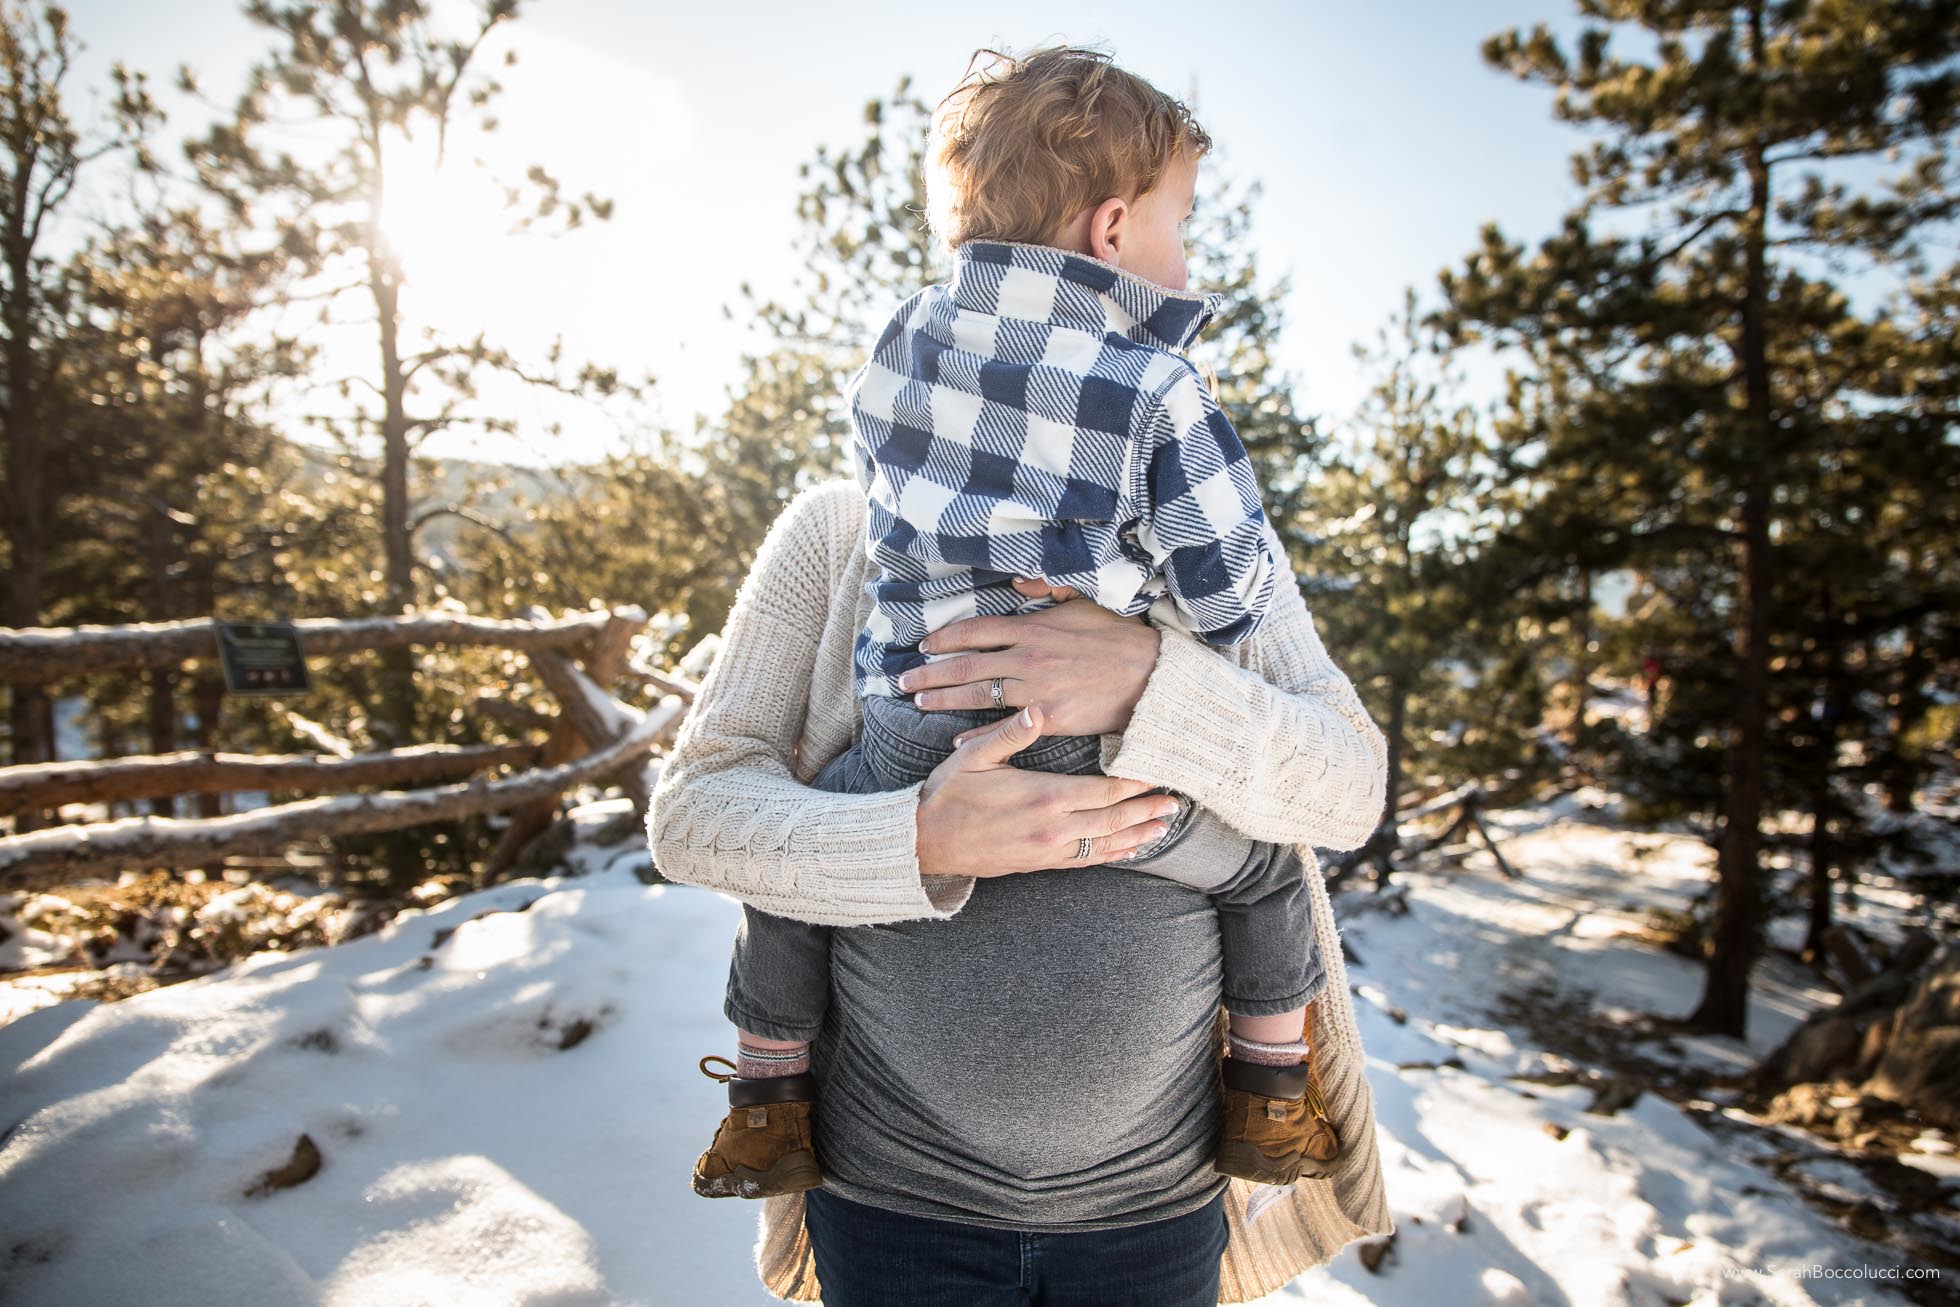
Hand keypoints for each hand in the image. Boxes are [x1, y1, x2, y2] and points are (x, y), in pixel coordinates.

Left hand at [899, 576, 1161, 737]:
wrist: (1150, 676)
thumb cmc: (1118, 638)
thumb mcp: (1084, 601)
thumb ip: (1048, 588)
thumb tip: (1018, 579)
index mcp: (1032, 627)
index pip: (975, 631)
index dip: (946, 638)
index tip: (924, 645)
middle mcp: (1027, 658)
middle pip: (966, 665)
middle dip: (931, 673)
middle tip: (904, 681)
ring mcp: (1036, 690)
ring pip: (978, 695)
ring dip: (944, 699)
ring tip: (920, 702)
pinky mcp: (1049, 718)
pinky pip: (1004, 728)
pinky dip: (977, 735)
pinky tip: (957, 740)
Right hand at [914, 703, 1188, 877]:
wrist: (924, 843)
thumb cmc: (948, 794)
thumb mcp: (973, 757)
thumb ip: (1009, 734)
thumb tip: (1036, 710)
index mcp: (1043, 797)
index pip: (1103, 791)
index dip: (1134, 784)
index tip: (1157, 773)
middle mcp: (1053, 828)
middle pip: (1113, 819)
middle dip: (1146, 810)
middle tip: (1176, 803)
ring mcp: (1048, 850)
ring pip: (1104, 843)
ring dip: (1136, 834)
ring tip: (1164, 827)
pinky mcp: (1039, 863)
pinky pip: (1085, 861)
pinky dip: (1111, 855)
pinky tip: (1129, 850)